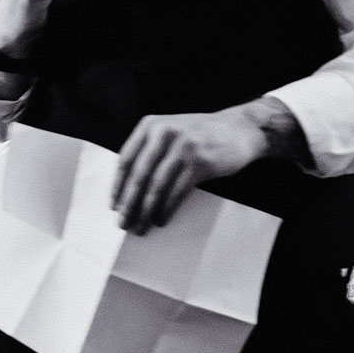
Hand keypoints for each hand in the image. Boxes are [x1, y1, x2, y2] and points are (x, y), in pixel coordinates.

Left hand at [111, 98, 297, 232]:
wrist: (240, 129)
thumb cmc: (200, 135)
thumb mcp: (169, 132)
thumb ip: (149, 151)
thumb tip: (128, 190)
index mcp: (150, 126)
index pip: (126, 159)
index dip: (118, 185)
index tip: (113, 206)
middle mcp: (163, 133)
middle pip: (139, 176)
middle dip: (129, 203)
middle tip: (123, 222)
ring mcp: (183, 147)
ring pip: (157, 186)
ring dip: (146, 211)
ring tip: (141, 226)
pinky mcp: (200, 162)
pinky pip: (177, 192)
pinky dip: (167, 209)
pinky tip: (161, 219)